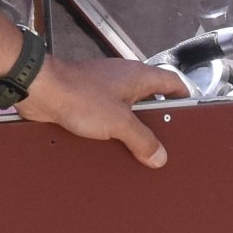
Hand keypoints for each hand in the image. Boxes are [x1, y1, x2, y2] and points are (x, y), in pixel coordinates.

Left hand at [17, 53, 189, 167]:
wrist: (41, 90)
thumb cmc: (79, 95)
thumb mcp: (120, 123)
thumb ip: (142, 140)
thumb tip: (159, 155)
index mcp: (138, 76)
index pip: (172, 82)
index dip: (184, 96)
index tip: (190, 113)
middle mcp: (123, 79)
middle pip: (151, 97)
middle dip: (157, 119)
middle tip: (164, 140)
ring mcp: (104, 88)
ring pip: (127, 108)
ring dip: (132, 126)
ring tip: (138, 148)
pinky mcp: (86, 98)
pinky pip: (107, 114)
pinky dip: (112, 128)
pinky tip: (111, 145)